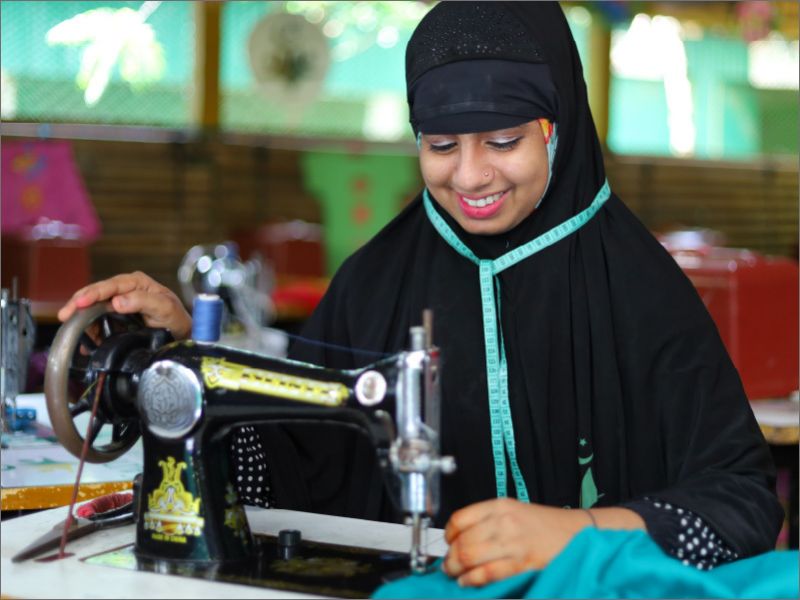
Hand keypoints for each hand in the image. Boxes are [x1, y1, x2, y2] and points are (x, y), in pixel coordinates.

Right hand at [57, 271, 191, 339]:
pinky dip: (90, 331)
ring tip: (74, 333)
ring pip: (94, 308)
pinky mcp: (116, 317)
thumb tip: (118, 301)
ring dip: (83, 321)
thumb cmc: (176, 318)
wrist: (181, 335)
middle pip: (96, 294)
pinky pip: (99, 321)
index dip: (93, 293)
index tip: (80, 303)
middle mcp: (126, 290)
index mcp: (137, 283)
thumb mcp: (165, 308)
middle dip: (79, 304)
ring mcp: (120, 304)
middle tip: (65, 316)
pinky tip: (86, 342)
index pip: (110, 285)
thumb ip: (143, 302)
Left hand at [443, 499, 590, 586]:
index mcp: (500, 506)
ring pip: (470, 556)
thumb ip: (489, 521)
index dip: (448, 535)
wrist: (578, 532)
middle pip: (462, 541)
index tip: (447, 543)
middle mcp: (504, 521)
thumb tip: (461, 538)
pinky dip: (472, 580)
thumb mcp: (514, 511)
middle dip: (449, 557)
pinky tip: (467, 582)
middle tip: (448, 565)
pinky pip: (487, 573)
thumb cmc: (545, 524)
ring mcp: (513, 543)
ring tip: (455, 574)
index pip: (460, 518)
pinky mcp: (522, 563)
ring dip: (456, 569)